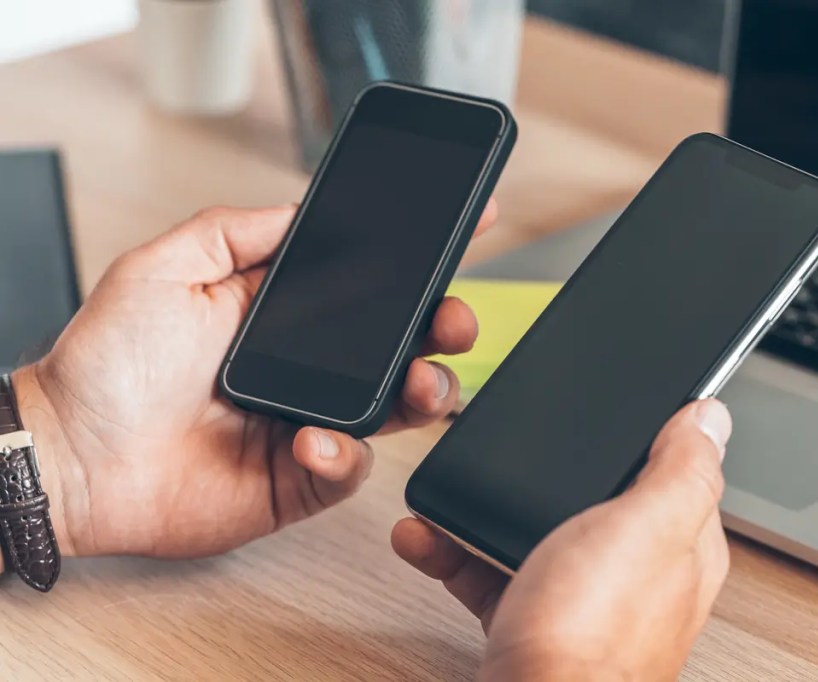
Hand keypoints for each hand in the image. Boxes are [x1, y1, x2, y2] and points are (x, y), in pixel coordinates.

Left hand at [13, 200, 495, 559]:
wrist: (71, 457)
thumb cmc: (106, 365)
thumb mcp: (165, 267)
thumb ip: (237, 231)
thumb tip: (301, 207)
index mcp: (283, 312)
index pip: (370, 281)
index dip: (421, 259)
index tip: (469, 226)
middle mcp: (307, 366)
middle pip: (402, 346)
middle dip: (443, 328)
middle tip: (452, 320)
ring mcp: (308, 421)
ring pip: (396, 409)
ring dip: (424, 392)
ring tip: (420, 384)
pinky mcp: (300, 480)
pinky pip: (350, 469)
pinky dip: (346, 455)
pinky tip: (316, 440)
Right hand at [392, 399, 731, 680]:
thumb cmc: (593, 635)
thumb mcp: (648, 526)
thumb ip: (684, 469)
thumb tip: (710, 418)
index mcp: (679, 544)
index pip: (673, 471)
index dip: (642, 436)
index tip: (604, 410)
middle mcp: (635, 574)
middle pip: (593, 499)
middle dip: (550, 473)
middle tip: (516, 451)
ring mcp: (582, 600)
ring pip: (537, 533)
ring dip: (491, 510)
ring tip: (454, 492)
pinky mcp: (533, 624)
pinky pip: (493, 572)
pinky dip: (458, 552)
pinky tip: (430, 537)